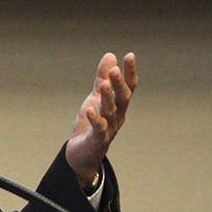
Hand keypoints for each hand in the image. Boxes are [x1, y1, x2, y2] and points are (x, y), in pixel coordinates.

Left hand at [65, 52, 137, 187]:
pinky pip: (98, 129)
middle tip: (115, 70)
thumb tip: (110, 56)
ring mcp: (108, 129)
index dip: (129, 72)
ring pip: (110, 112)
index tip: (130, 56)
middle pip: (122, 98)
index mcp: (118, 106)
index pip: (128, 87)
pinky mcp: (96, 139)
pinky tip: (89, 110)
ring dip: (107, 98)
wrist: (82, 155)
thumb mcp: (95, 98)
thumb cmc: (91, 125)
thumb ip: (102, 78)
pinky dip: (95, 119)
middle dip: (119, 84)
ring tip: (103, 84)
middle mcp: (117, 116)